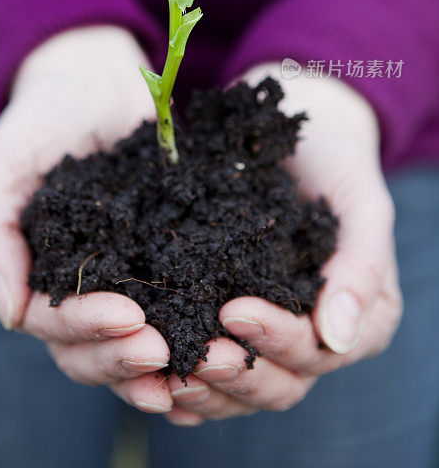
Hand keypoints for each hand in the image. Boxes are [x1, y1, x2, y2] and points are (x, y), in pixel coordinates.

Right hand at [0, 26, 173, 414]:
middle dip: (124, 357)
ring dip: (160, 364)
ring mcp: (121, 276)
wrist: (95, 79)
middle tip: (164, 351)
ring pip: (131, 343)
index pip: (52, 324)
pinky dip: (191, 334)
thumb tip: (9, 313)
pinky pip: (175, 308)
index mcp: (32, 273)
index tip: (130, 318)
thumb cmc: (41, 118)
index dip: (87, 329)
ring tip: (198, 368)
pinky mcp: (162, 259)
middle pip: (90, 349)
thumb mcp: (2, 166)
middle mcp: (75, 286)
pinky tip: (220, 345)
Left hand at [165, 62, 402, 425]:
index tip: (233, 309)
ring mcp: (269, 332)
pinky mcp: (226, 317)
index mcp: (359, 318)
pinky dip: (185, 379)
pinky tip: (154, 376)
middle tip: (196, 354)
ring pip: (241, 387)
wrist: (291, 129)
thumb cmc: (335, 160)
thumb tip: (338, 336)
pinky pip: (209, 366)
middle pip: (280, 384)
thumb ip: (360, 264)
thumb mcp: (360, 202)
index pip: (318, 351)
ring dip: (207, 386)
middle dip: (238, 374)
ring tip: (168, 370)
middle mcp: (313, 336)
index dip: (279, 340)